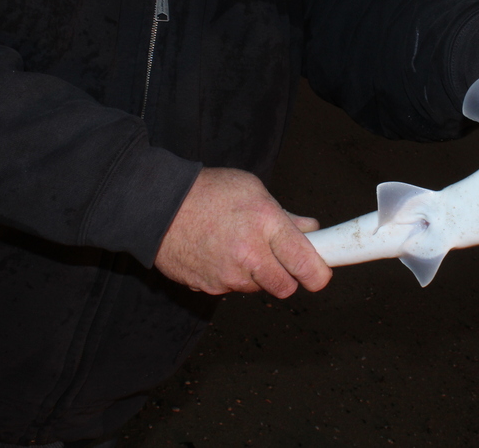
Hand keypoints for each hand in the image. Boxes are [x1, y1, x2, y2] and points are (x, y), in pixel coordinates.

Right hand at [154, 168, 331, 297]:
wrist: (158, 206)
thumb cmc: (207, 191)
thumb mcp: (253, 189)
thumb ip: (285, 215)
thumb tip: (310, 229)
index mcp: (266, 224)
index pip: (306, 264)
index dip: (319, 274)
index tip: (320, 273)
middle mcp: (250, 254)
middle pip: (286, 287)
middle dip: (287, 276)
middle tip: (277, 257)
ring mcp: (228, 275)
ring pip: (258, 288)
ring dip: (256, 275)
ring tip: (239, 246)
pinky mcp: (210, 288)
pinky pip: (232, 289)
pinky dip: (232, 276)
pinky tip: (219, 253)